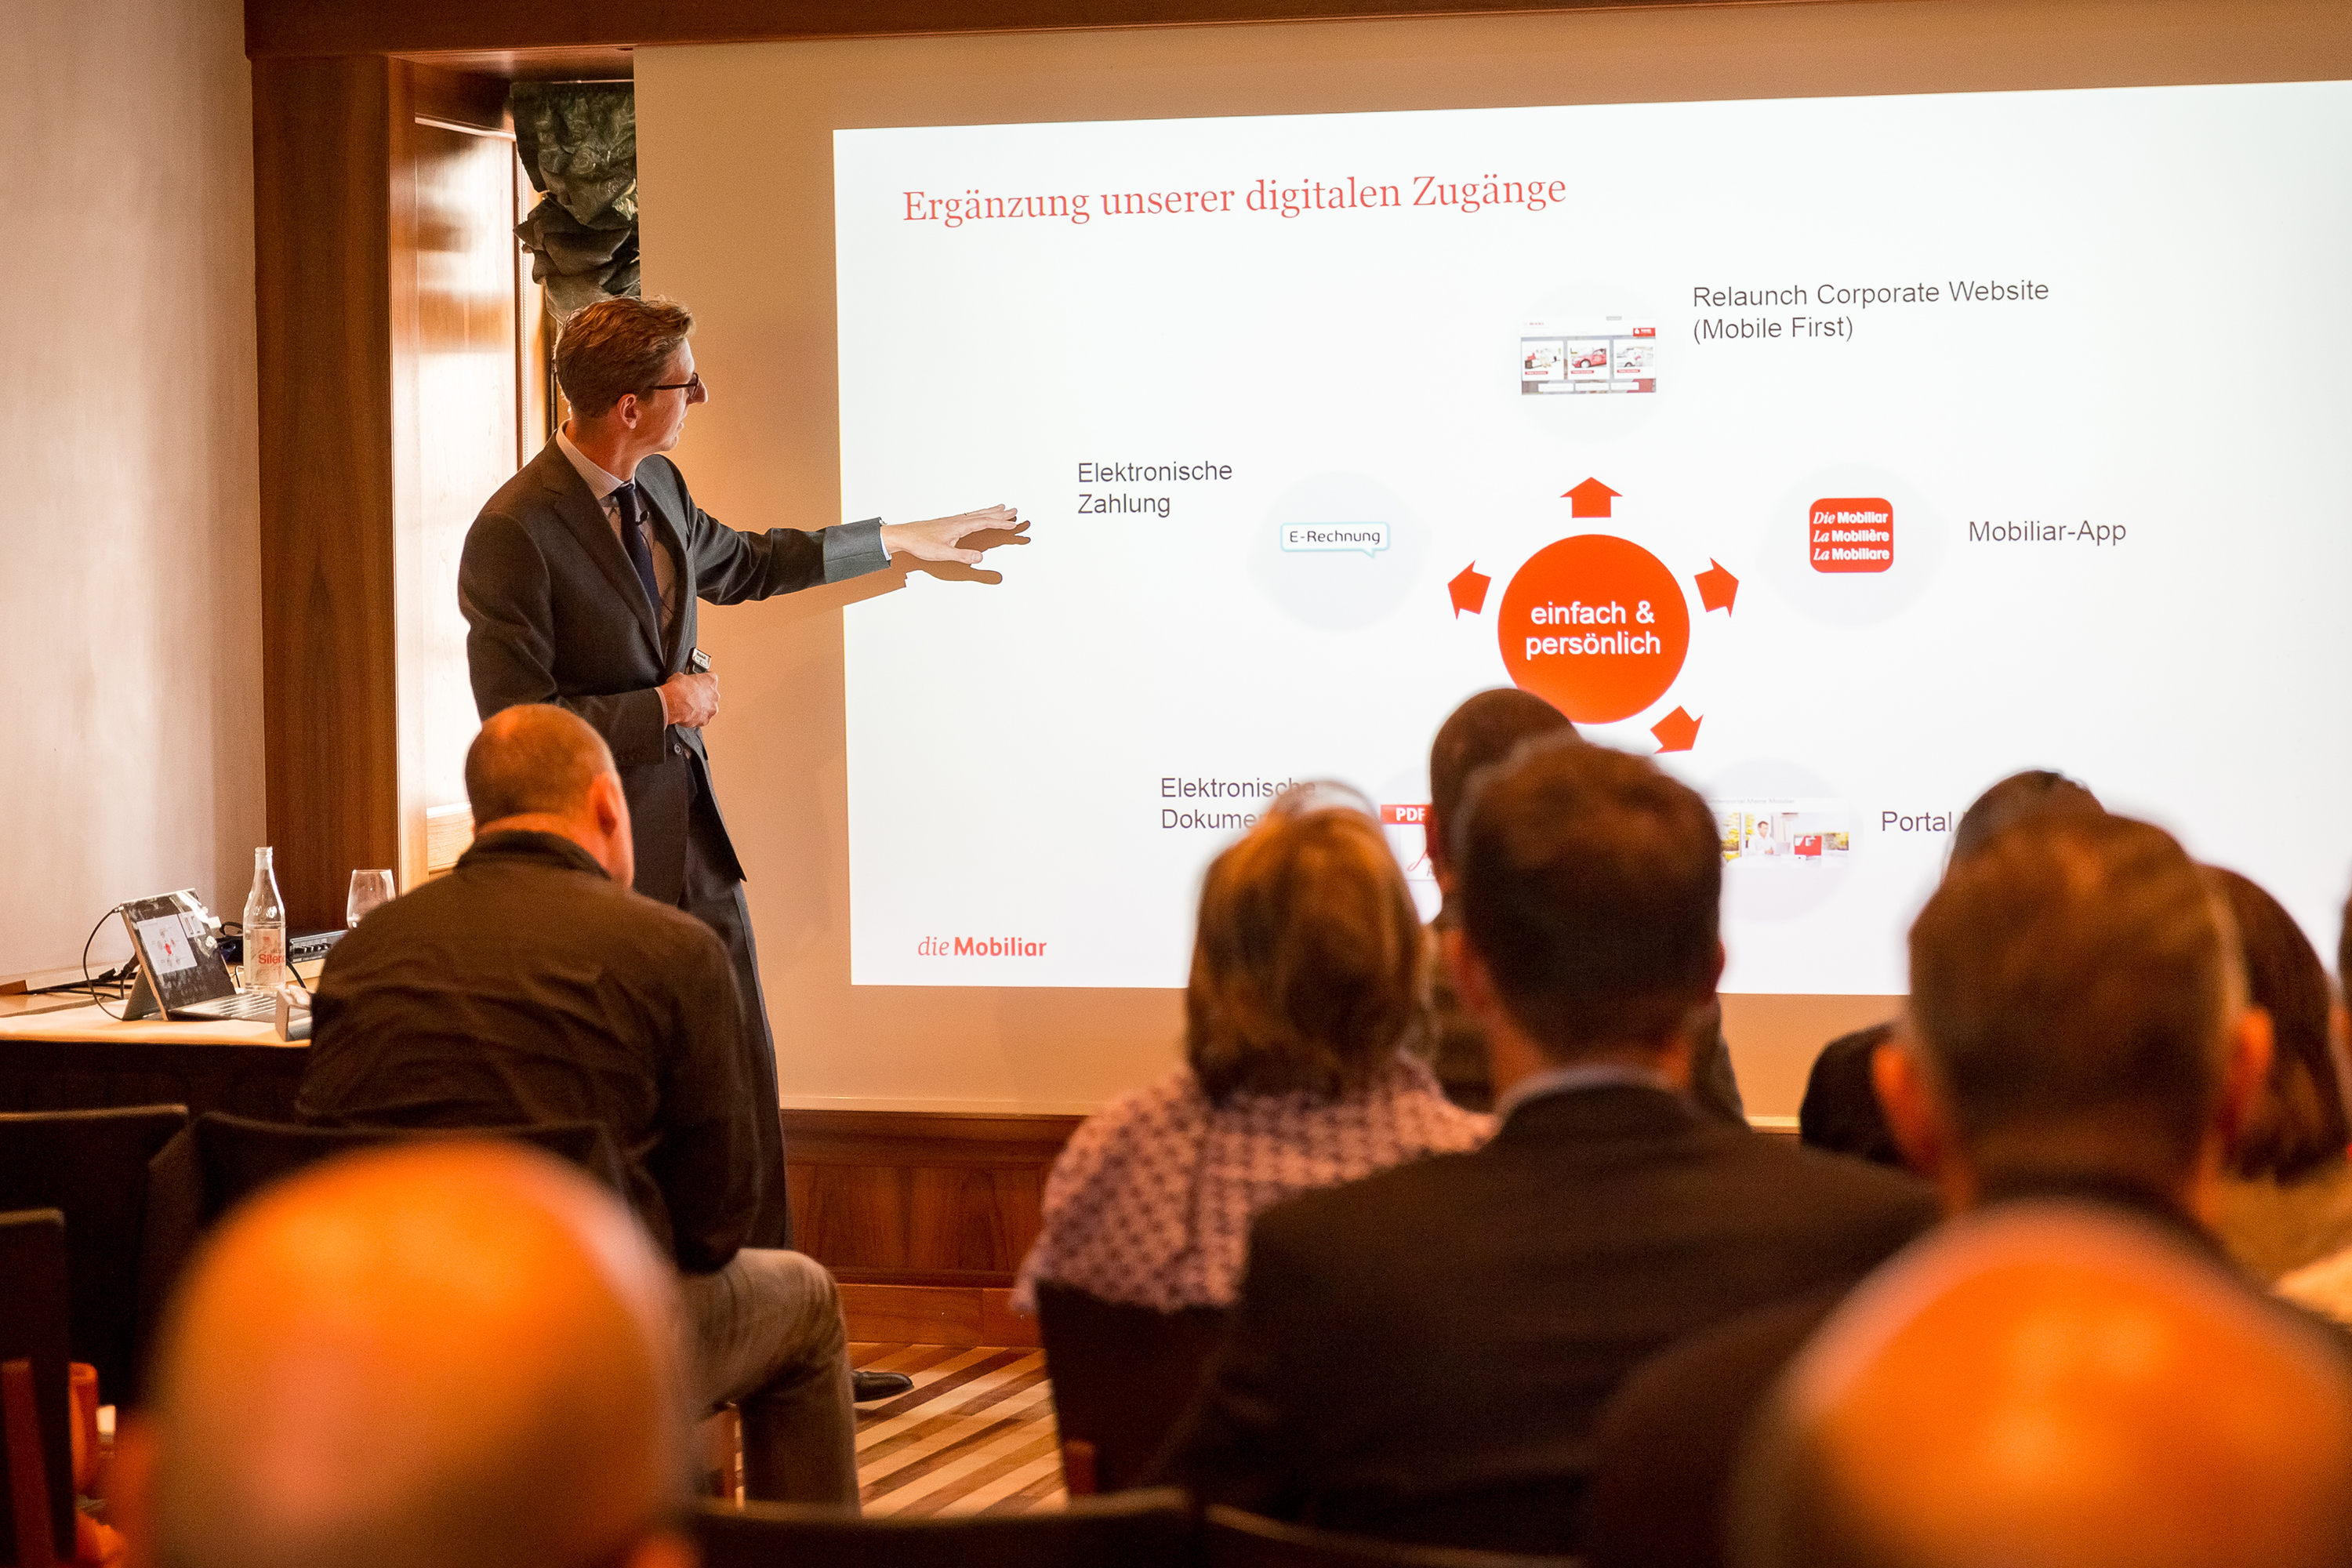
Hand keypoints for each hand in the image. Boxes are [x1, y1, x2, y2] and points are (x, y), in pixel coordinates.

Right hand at [660, 670, 718, 727]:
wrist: (675, 703)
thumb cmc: (679, 689)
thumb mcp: (679, 676)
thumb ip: (685, 678)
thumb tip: (680, 680)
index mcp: (711, 680)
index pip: (711, 678)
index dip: (702, 680)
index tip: (697, 683)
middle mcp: (715, 695)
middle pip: (711, 695)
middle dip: (703, 696)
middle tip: (691, 696)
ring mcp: (711, 709)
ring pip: (708, 708)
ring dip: (701, 708)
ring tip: (689, 707)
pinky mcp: (705, 720)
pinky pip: (702, 719)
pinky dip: (696, 718)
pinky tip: (688, 715)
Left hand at [879, 505, 1025, 565]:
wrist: (905, 536)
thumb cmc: (920, 543)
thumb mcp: (943, 553)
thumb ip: (962, 555)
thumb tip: (979, 557)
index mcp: (959, 526)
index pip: (985, 523)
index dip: (1000, 523)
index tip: (1013, 524)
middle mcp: (957, 520)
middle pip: (983, 515)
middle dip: (1000, 514)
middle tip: (1014, 511)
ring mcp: (953, 520)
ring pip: (977, 514)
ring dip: (990, 511)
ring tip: (1001, 508)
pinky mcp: (948, 523)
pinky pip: (969, 516)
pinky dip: (979, 514)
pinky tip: (978, 516)